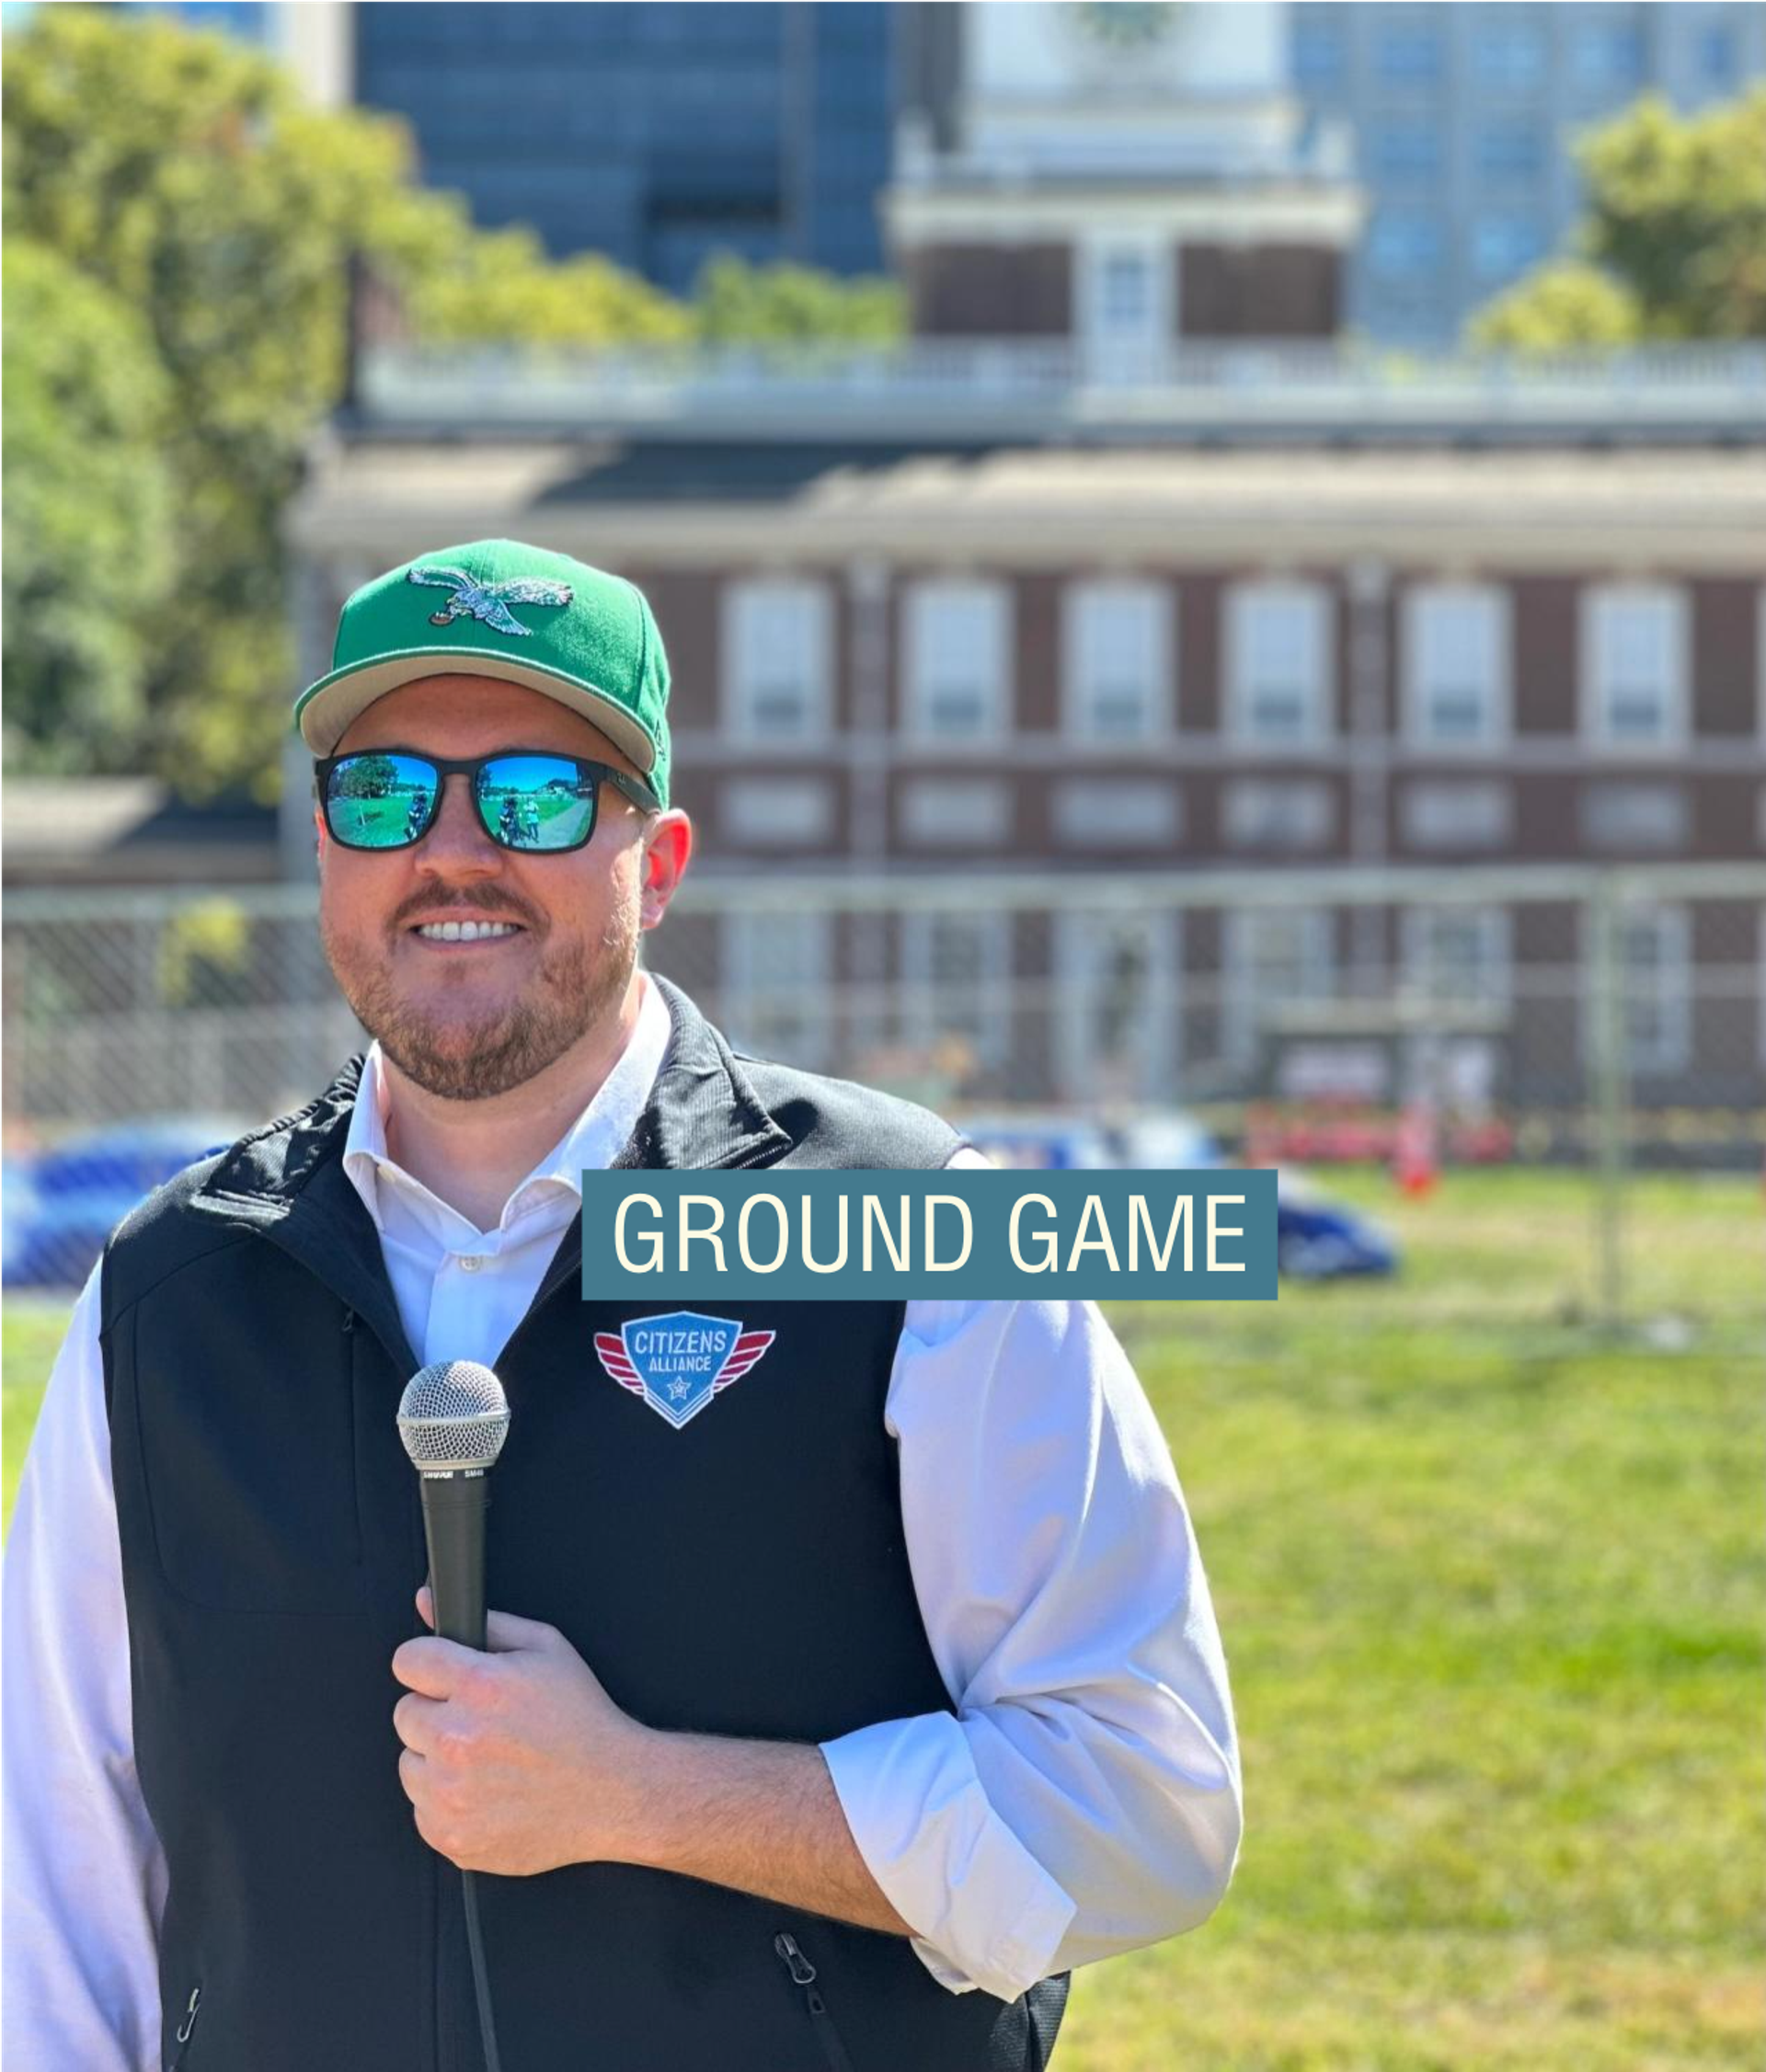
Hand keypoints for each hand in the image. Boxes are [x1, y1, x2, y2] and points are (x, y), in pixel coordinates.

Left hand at [391, 1588, 649, 1875]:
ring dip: (438, 1758)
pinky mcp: (450, 1834)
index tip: (442, 1675)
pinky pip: (421, 1807)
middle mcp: (458, 1740)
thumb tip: (426, 1602)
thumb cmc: (582, 1720)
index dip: (428, 1664)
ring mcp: (451, 1794)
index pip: (408, 1660)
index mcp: (481, 1687)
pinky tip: (486, 1790)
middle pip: (405, 1713)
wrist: (612, 1793)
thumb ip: (485, 1622)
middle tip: (480, 1721)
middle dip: (437, 1711)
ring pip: (409, 1762)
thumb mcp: (547, 1649)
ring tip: (487, 1759)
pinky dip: (447, 1800)